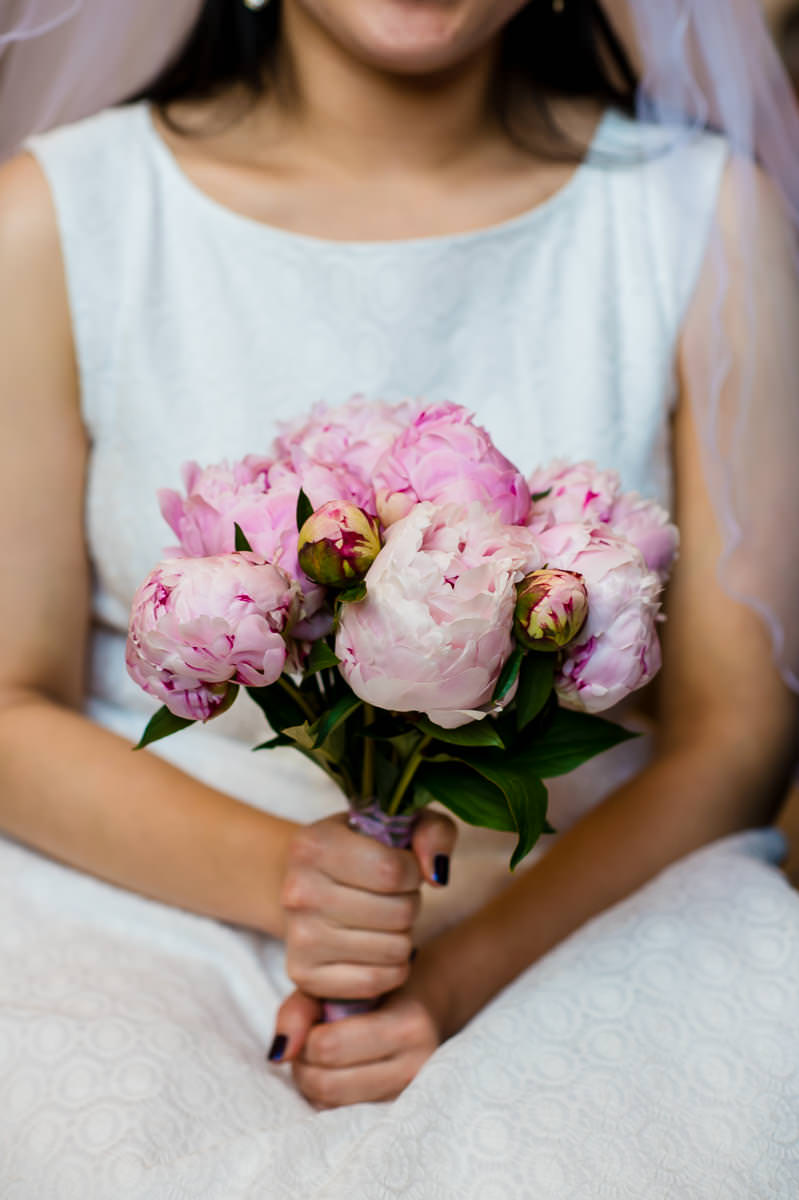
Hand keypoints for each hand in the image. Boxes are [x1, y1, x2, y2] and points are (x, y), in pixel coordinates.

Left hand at [269, 955, 449, 1106]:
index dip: (306, 1036)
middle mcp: (416, 1064)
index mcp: (408, 1025)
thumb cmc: (376, 989)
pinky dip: (326, 1096)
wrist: (426, 1005)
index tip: (311, 1021)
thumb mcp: (341, 985)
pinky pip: (342, 1114)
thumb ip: (301, 1009)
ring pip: (332, 1104)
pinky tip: (333, 1071)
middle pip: (327, 1082)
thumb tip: (278, 1053)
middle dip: (303, 1062)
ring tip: (318, 1056)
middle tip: (306, 1042)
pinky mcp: (398, 1108)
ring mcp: (410, 1093)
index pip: (329, 1046)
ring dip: (311, 1081)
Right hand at [280, 810, 455, 1000]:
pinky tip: (378, 945)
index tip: (404, 868)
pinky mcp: (304, 975)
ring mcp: (298, 937)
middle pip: (399, 912)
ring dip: (402, 934)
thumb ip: (433, 832)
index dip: (413, 872)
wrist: (311, 882)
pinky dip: (391, 967)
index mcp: (314, 844)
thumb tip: (436, 874)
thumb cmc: (364, 850)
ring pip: (394, 948)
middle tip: (392, 896)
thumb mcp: (401, 824)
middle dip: (409, 903)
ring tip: (383, 918)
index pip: (392, 870)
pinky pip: (377, 981)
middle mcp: (298, 891)